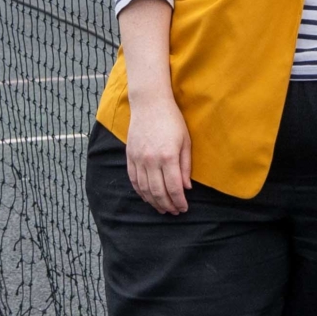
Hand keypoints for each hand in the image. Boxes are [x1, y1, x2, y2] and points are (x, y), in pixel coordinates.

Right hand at [124, 94, 193, 214]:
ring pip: (145, 189)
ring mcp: (138, 159)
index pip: (174, 187)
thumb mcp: (185, 141)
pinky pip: (134, 180)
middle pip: (158, 192)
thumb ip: (185, 166)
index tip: (184, 208)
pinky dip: (140, 192)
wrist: (149, 104)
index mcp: (168, 156)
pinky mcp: (130, 157)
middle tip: (174, 212)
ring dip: (154, 202)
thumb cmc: (172, 120)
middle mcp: (151, 160)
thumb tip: (186, 187)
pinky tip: (147, 197)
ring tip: (162, 208)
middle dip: (167, 205)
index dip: (179, 201)